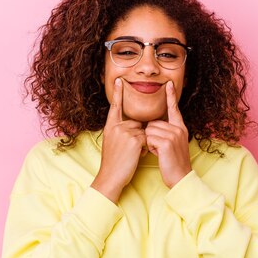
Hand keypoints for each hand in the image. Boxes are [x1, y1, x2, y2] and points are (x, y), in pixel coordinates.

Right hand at [91, 78, 145, 202]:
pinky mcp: (134, 139)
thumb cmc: (113, 163)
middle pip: (136, 123)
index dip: (117, 93)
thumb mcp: (112, 143)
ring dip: (142, 143)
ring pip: (143, 131)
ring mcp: (125, 132)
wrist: (110, 177)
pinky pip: (147, 138)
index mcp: (110, 126)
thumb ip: (120, 131)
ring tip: (132, 155)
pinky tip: (136, 156)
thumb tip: (134, 125)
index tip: (120, 80)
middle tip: (129, 151)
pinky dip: (145, 148)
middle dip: (138, 136)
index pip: (115, 107)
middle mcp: (116, 126)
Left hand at [145, 81, 191, 187]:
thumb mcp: (174, 144)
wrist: (180, 178)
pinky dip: (150, 147)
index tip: (169, 83)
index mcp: (180, 127)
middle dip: (151, 136)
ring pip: (149, 130)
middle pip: (152, 122)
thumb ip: (167, 132)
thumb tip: (152, 124)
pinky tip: (158, 154)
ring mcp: (173, 135)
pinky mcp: (166, 142)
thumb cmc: (173, 162)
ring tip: (160, 152)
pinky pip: (149, 138)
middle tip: (160, 148)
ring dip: (150, 142)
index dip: (171, 96)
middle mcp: (178, 129)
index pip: (174, 109)